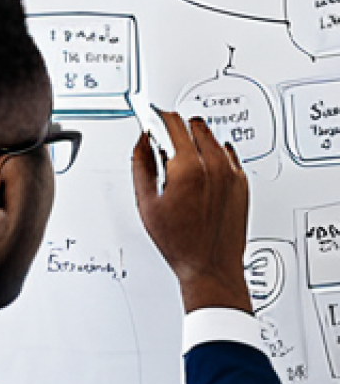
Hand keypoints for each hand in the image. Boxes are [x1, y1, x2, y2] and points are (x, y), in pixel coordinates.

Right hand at [131, 111, 251, 313]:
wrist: (210, 265)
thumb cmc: (180, 242)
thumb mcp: (147, 203)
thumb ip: (141, 164)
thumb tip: (142, 140)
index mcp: (187, 168)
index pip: (171, 122)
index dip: (156, 118)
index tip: (149, 120)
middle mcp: (214, 165)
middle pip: (193, 124)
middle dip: (175, 130)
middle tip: (163, 149)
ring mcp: (231, 172)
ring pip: (211, 136)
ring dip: (194, 141)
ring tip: (181, 166)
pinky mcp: (242, 181)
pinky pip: (226, 153)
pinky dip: (212, 155)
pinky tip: (201, 174)